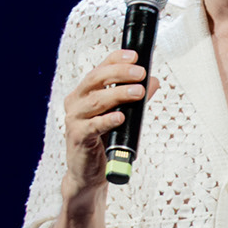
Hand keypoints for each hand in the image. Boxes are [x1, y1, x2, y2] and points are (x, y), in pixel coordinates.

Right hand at [61, 53, 150, 196]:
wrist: (88, 173)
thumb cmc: (102, 141)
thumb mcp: (120, 115)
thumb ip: (134, 98)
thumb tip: (153, 81)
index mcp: (84, 93)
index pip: (99, 69)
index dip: (116, 59)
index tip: (135, 55)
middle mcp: (76, 102)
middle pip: (95, 80)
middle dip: (119, 73)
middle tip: (140, 73)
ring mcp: (74, 120)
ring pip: (95, 101)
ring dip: (118, 94)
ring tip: (138, 92)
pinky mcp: (77, 138)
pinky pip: (92, 126)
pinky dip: (106, 120)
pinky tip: (120, 117)